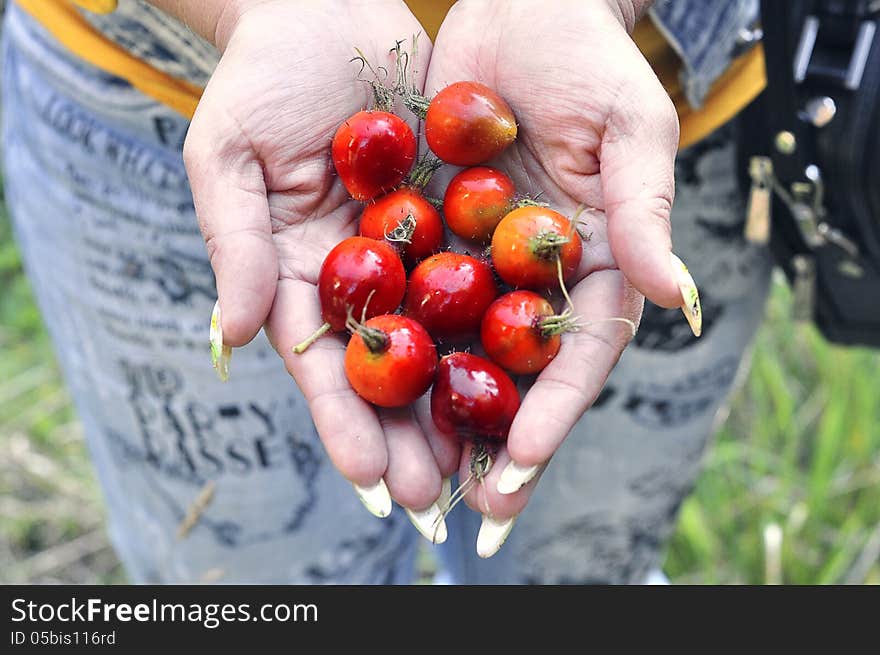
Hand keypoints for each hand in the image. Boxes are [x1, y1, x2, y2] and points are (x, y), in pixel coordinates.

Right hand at [185, 0, 455, 537]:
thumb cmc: (260, 79)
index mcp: (296, 275)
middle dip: (407, 435)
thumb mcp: (228, 155)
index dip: (343, 422)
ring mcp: (409, 252)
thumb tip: (232, 338)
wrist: (327, 12)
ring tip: (487, 462)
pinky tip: (528, 372)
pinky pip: (482, 276)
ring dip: (460, 401)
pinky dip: (500, 325)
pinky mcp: (453, 220)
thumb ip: (233, 246)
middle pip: (385, 371)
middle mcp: (357, 278)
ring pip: (440, 340)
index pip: (320, 364)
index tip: (369, 480)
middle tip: (434, 498)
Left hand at [423, 0, 698, 554]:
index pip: (580, 354)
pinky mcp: (430, 236)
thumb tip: (676, 295)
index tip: (521, 461)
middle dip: (492, 442)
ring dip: (435, 418)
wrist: (517, 9)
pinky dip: (390, 348)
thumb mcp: (627, 127)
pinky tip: (365, 395)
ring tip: (407, 479)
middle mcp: (536, 278)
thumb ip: (642, 210)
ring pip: (458, 353)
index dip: (555, 411)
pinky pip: (408, 300)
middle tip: (463, 509)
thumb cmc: (587, 59)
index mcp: (595, 264)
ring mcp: (481, 264)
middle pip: (517, 375)